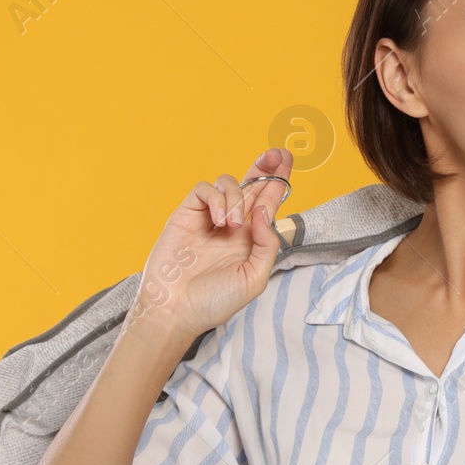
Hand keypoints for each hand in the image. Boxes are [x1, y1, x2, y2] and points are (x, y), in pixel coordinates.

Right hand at [127, 148, 295, 338]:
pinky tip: (220, 220)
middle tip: (277, 154)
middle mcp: (232, 225)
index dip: (278, 181)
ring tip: (233, 225)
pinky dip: (216, 198)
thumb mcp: (253, 278)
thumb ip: (267, 245)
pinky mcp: (187, 214)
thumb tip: (266, 213)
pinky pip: (204, 189)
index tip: (287, 160)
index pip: (268, 203)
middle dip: (266, 167)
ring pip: (229, 184)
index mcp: (251, 239)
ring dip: (237, 197)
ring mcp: (209, 218)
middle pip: (252, 185)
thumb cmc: (214, 301)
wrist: (176, 310)